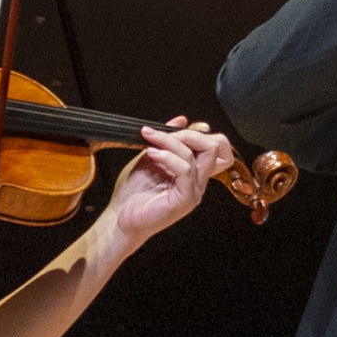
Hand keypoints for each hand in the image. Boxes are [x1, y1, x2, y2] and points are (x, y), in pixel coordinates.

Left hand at [92, 122, 235, 255]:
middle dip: (188, 132)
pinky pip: (185, 169)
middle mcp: (198, 180)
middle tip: (160, 134)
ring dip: (170, 141)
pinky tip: (151, 154)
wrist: (119, 217)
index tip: (170, 129)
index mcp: (193, 170)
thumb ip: (166, 140)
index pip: (216, 144)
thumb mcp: (150, 157)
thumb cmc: (133, 192)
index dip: (197, 131)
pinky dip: (168, 157)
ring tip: (149, 141)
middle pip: (216, 145)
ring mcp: (194, 191)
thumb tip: (181, 119)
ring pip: (199, 153)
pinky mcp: (186, 200)